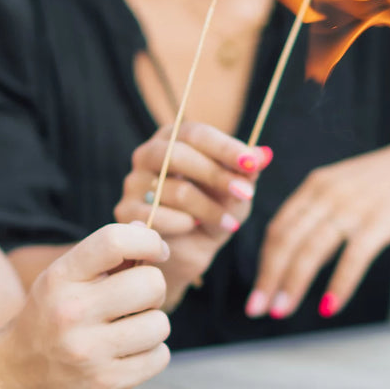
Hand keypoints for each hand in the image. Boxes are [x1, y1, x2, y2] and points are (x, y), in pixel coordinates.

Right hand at [0, 222, 171, 388]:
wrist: (15, 379)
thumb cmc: (50, 320)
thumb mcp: (62, 281)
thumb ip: (103, 257)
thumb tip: (148, 235)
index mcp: (60, 278)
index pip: (114, 241)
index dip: (148, 240)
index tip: (155, 251)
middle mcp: (72, 312)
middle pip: (151, 284)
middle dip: (152, 289)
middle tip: (136, 300)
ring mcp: (88, 351)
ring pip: (160, 324)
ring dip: (152, 326)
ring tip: (128, 331)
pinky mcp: (105, 383)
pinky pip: (159, 357)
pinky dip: (151, 355)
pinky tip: (128, 355)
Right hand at [115, 122, 268, 310]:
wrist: (186, 254)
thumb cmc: (212, 214)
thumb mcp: (235, 193)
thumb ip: (246, 172)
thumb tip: (264, 154)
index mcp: (174, 138)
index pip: (196, 133)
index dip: (225, 147)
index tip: (252, 163)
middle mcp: (149, 154)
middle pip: (177, 154)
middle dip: (216, 175)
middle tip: (246, 193)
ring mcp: (133, 182)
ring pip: (173, 189)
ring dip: (208, 208)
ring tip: (229, 223)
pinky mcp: (125, 212)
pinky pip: (156, 216)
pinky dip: (184, 224)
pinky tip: (197, 229)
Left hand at [248, 127, 389, 320]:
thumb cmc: (384, 180)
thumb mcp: (343, 186)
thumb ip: (319, 211)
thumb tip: (294, 253)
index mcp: (315, 186)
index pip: (278, 228)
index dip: (264, 263)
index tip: (255, 292)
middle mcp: (327, 194)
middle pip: (287, 241)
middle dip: (269, 278)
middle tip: (257, 308)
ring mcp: (353, 206)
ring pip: (312, 250)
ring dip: (293, 283)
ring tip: (282, 310)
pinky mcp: (379, 219)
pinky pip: (353, 257)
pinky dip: (339, 284)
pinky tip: (329, 306)